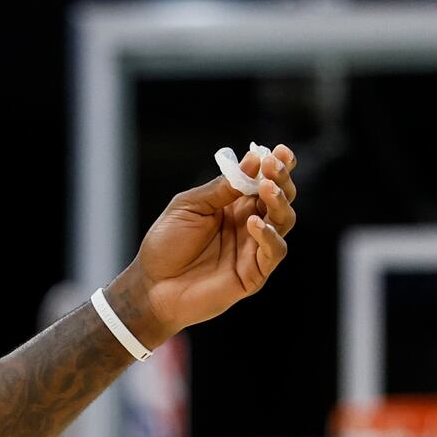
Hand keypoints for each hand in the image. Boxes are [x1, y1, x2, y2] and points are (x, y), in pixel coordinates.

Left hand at [104, 143, 298, 345]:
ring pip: (284, 221)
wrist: (152, 285)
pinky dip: (269, 235)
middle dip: (281, 179)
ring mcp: (253, 248)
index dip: (276, 166)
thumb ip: (220, 188)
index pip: (264, 181)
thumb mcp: (189, 206)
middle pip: (280, 198)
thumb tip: (253, 160)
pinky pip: (274, 251)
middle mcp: (249, 223)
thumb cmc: (166, 244)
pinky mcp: (254, 273)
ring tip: (266, 188)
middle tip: (274, 166)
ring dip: (279, 202)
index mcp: (234, 204)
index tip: (280, 151)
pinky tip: (254, 222)